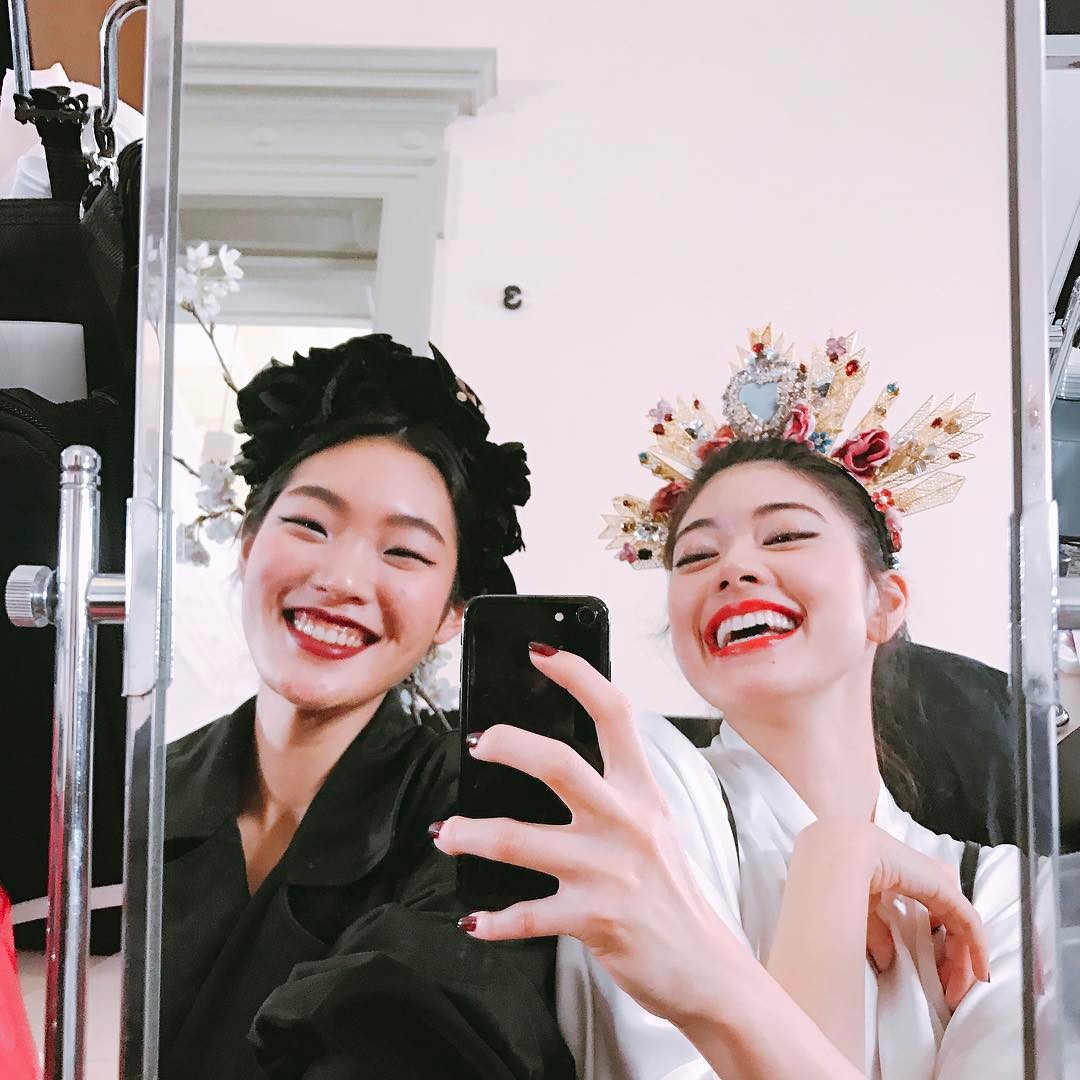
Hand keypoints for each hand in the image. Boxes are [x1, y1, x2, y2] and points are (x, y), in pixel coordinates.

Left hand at [431, 644, 740, 1023]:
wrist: (710, 970)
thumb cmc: (673, 894)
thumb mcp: (654, 829)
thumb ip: (613, 796)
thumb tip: (552, 764)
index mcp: (641, 793)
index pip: (614, 714)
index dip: (577, 676)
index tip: (540, 653)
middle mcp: (626, 823)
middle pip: (558, 763)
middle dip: (507, 744)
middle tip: (476, 742)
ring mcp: (608, 871)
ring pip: (520, 839)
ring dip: (471, 834)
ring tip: (444, 832)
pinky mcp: (594, 919)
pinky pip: (528, 915)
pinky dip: (493, 919)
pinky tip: (473, 919)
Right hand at [797, 818, 989, 1009]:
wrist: (846, 853)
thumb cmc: (847, 873)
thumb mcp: (863, 911)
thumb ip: (878, 934)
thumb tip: (886, 960)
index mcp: (909, 877)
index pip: (937, 916)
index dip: (940, 946)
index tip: (937, 976)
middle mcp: (928, 877)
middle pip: (955, 924)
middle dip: (954, 960)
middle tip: (949, 991)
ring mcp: (938, 881)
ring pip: (965, 926)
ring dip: (965, 960)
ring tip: (960, 989)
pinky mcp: (945, 888)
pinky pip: (970, 922)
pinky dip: (976, 948)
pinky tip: (977, 971)